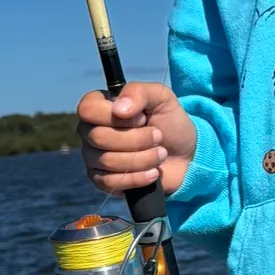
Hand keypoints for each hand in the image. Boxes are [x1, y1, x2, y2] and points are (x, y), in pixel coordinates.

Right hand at [76, 82, 196, 195]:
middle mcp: (90, 131)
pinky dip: (137, 178)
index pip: (87, 109)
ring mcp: (94, 157)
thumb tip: (118, 109)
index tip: (142, 118)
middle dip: (137, 140)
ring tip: (161, 154)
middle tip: (158, 137)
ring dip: (142, 158)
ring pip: (107, 161)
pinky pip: (111, 183)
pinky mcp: (103, 181)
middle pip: (99, 137)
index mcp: (98, 107)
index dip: (117, 117)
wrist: (186, 156)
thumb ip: (139, 92)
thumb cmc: (170, 123)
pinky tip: (154, 173)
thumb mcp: (161, 98)